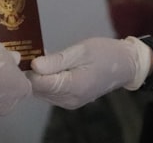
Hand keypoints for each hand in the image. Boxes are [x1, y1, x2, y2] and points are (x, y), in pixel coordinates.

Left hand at [27, 36, 150, 108]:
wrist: (126, 65)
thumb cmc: (105, 53)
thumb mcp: (81, 51)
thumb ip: (57, 60)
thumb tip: (34, 66)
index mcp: (73, 87)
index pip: (39, 83)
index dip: (29, 69)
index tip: (26, 53)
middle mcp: (69, 99)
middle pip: (39, 89)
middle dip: (32, 73)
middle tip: (32, 51)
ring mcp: (70, 102)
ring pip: (43, 92)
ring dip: (39, 76)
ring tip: (42, 57)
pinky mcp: (71, 100)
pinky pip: (51, 92)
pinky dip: (47, 80)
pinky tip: (51, 66)